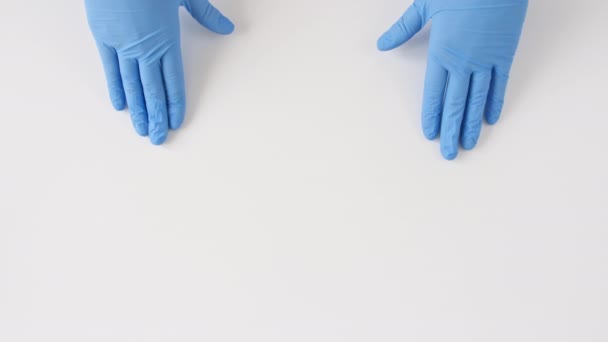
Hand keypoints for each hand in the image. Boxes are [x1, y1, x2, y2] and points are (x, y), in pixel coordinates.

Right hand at [85, 0, 233, 144]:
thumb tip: (228, 28)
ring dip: (137, 109)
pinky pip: (110, 69)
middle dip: (156, 117)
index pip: (174, 81)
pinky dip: (115, 88)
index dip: (175, 104)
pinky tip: (121, 105)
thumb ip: (206, 14)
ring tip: (141, 129)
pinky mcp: (103, 38)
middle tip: (158, 138)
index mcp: (168, 40)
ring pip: (132, 85)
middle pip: (153, 90)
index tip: (174, 122)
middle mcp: (146, 48)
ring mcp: (123, 45)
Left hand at [378, 0, 527, 159]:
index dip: (432, 116)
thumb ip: (403, 29)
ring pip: (477, 99)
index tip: (431, 134)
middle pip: (455, 104)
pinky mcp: (505, 54)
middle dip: (451, 130)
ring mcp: (486, 60)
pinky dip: (495, 102)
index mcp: (441, 52)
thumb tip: (381, 44)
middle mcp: (463, 62)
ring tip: (469, 144)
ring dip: (472, 124)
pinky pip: (500, 85)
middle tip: (449, 153)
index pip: (433, 94)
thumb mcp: (425, 4)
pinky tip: (491, 119)